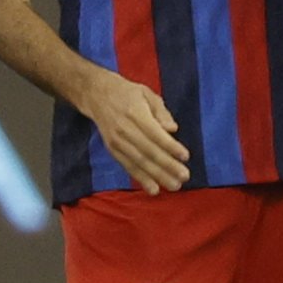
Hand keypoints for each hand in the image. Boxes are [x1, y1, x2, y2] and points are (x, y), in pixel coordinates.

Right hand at [85, 66, 192, 192]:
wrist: (96, 95)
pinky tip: (154, 189)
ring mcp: (117, 141)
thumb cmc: (127, 93)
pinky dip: (141, 178)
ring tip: (174, 186)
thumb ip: (161, 112)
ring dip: (157, 176)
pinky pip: (128, 166)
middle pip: (148, 151)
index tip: (185, 156)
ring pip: (139, 162)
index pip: (155, 133)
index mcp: (135, 112)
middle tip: (184, 177)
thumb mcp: (147, 93)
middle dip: (167, 166)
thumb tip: (173, 129)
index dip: (170, 146)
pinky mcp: (112, 150)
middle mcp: (124, 129)